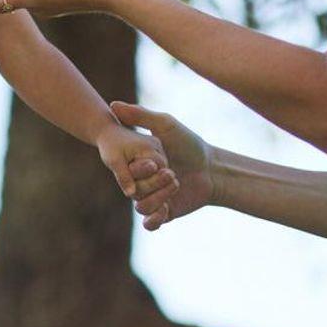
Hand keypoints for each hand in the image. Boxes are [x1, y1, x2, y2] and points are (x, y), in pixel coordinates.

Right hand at [109, 101, 214, 230]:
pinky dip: (154, 220)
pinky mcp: (167, 212)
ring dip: (156, 198)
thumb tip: (114, 104)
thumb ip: (140, 115)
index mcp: (140, 165)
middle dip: (152, 184)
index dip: (136, 170)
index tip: (155, 162)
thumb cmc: (189, 144)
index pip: (126, 173)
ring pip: (141, 207)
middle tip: (172, 173)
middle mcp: (145, 182)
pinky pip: (151, 223)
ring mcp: (155, 198)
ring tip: (175, 184)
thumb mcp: (165, 125)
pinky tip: (165, 210)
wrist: (213, 167)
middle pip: (134, 192)